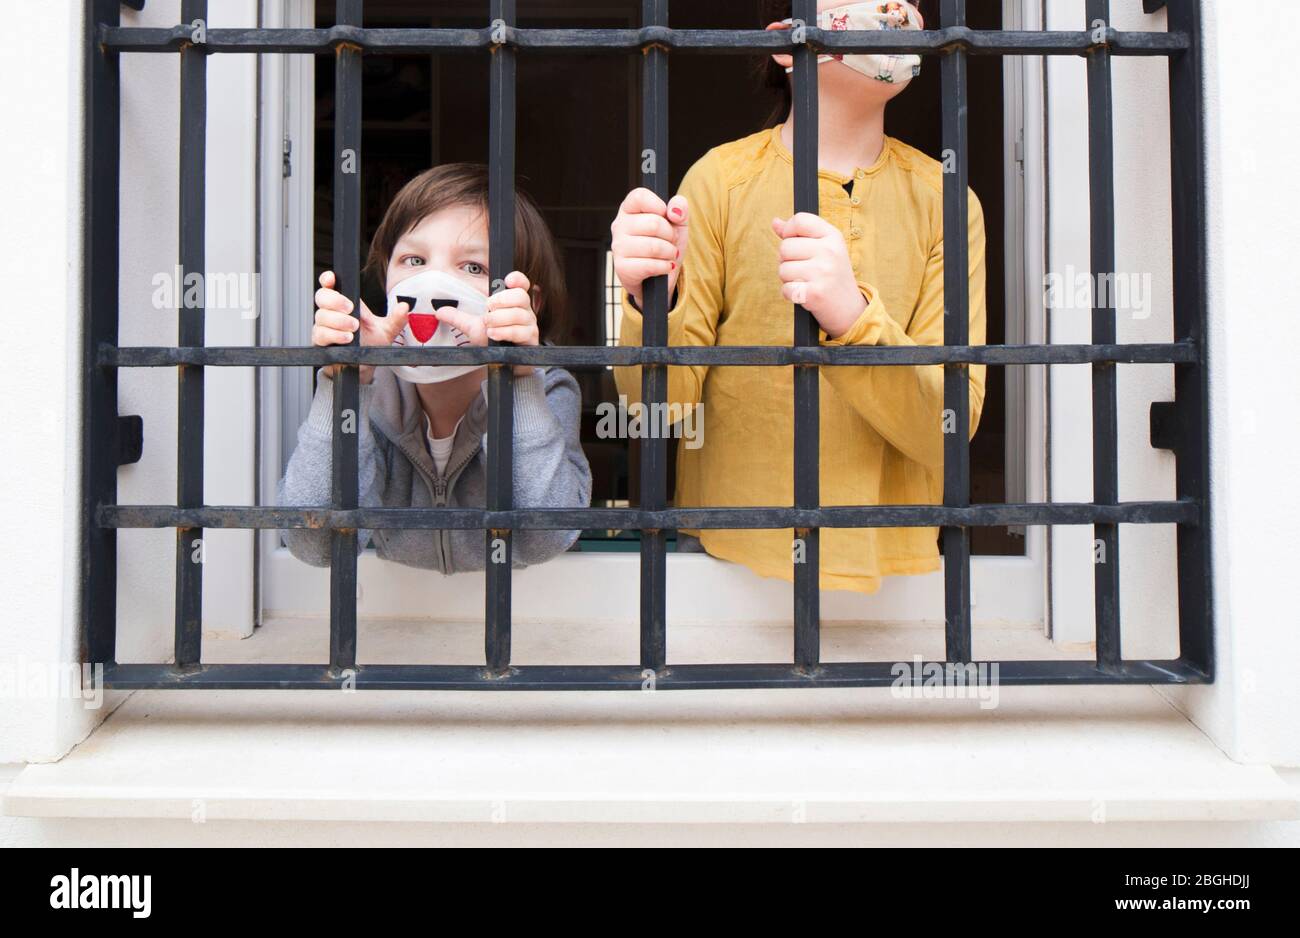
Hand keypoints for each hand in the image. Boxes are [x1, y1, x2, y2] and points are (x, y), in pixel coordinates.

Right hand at [313, 270, 410, 384]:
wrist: (363, 366)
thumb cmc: (371, 343)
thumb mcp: (386, 330)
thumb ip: (396, 319)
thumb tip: (405, 307)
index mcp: (344, 303)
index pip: (330, 285)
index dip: (327, 279)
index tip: (332, 279)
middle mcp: (331, 312)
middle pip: (321, 296)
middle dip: (335, 300)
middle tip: (350, 309)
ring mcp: (324, 326)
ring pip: (321, 316)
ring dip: (338, 321)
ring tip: (353, 328)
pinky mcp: (320, 342)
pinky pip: (321, 334)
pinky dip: (334, 335)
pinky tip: (347, 338)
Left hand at [433, 270, 539, 377]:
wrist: (504, 360)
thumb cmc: (494, 338)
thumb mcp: (473, 327)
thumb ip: (458, 317)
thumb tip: (439, 311)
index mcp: (513, 302)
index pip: (522, 284)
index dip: (517, 279)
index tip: (507, 280)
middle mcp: (524, 310)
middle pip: (521, 296)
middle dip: (502, 300)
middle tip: (488, 308)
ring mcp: (529, 324)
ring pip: (520, 314)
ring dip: (500, 318)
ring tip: (487, 324)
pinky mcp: (530, 339)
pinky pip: (521, 332)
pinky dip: (505, 332)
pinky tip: (494, 334)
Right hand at [611, 188, 688, 309]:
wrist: (659, 278)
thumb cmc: (665, 245)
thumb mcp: (677, 224)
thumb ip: (680, 209)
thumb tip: (674, 211)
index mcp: (629, 209)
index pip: (639, 196)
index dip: (659, 206)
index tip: (666, 217)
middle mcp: (619, 225)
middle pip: (654, 223)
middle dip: (671, 235)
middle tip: (671, 242)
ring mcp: (618, 247)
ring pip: (654, 246)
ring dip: (669, 253)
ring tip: (668, 255)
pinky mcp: (622, 268)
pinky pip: (650, 265)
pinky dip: (664, 267)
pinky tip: (664, 267)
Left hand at [771, 214, 867, 338]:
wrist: (850, 309)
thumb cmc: (832, 277)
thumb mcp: (823, 249)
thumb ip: (799, 235)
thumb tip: (775, 222)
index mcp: (833, 236)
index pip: (800, 220)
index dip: (789, 231)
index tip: (794, 243)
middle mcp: (829, 251)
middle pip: (785, 247)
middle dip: (787, 261)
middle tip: (803, 270)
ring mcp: (823, 272)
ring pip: (783, 269)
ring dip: (788, 279)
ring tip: (805, 282)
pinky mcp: (815, 293)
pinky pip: (785, 288)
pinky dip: (790, 294)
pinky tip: (803, 294)